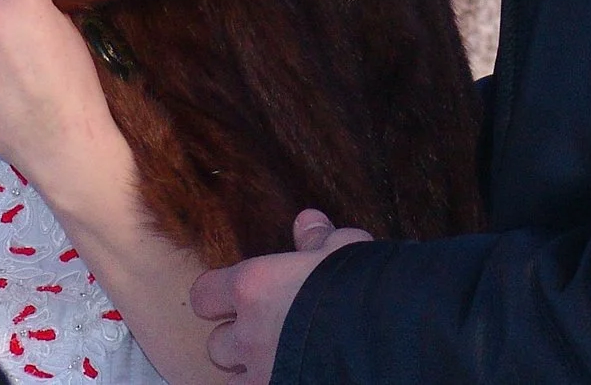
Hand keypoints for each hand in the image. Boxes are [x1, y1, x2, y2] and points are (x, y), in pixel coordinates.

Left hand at [190, 210, 371, 376]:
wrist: (386, 337)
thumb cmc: (360, 286)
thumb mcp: (342, 250)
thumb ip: (317, 239)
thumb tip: (306, 223)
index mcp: (253, 287)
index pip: (204, 295)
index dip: (218, 297)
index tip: (236, 298)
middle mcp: (249, 334)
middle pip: (217, 344)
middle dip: (237, 341)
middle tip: (266, 334)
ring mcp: (262, 374)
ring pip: (235, 380)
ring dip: (252, 371)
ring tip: (280, 360)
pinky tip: (298, 376)